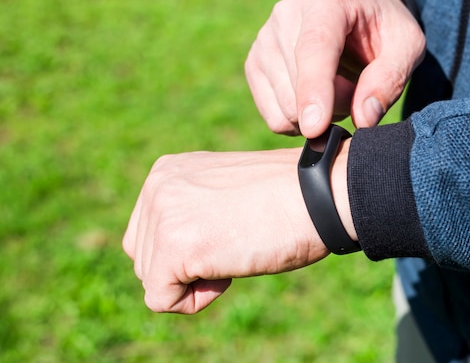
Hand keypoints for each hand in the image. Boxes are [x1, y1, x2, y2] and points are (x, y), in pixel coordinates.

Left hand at [122, 144, 352, 313]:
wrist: (321, 194)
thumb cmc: (288, 196)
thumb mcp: (224, 193)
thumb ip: (192, 209)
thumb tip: (175, 248)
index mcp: (169, 171)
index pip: (149, 231)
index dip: (189, 248)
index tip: (229, 231)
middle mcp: (157, 186)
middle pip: (144, 257)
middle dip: (185, 266)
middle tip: (233, 243)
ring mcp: (163, 215)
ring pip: (151, 279)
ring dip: (193, 281)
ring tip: (234, 251)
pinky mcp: (174, 247)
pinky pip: (161, 299)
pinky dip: (195, 301)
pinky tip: (228, 274)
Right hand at [245, 0, 425, 137]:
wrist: (357, 16)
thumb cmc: (384, 30)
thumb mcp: (407, 46)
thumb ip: (390, 79)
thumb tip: (363, 119)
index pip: (314, 47)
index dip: (314, 89)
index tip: (315, 127)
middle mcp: (286, 13)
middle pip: (299, 86)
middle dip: (335, 106)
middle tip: (357, 89)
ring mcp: (265, 39)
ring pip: (285, 107)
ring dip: (319, 114)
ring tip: (338, 87)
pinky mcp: (254, 63)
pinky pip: (273, 117)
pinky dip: (299, 121)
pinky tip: (317, 100)